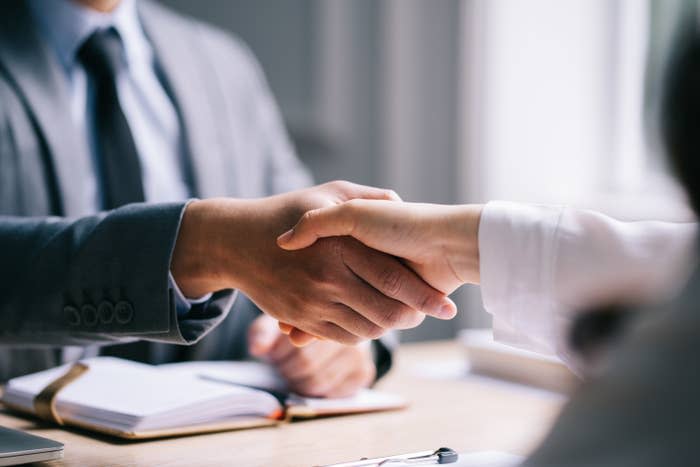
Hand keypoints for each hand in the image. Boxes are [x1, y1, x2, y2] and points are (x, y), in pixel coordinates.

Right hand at [171, 181, 456, 344]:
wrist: (234, 241)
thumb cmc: (283, 210)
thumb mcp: (325, 191)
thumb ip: (365, 197)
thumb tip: (399, 201)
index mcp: (339, 245)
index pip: (392, 277)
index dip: (422, 294)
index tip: (444, 304)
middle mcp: (327, 277)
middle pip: (384, 311)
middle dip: (411, 317)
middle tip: (424, 314)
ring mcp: (312, 301)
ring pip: (366, 328)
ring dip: (388, 328)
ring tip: (402, 318)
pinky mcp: (300, 318)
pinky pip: (342, 337)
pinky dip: (362, 335)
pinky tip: (372, 322)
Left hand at [248, 315, 374, 396]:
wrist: (330, 321)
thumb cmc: (299, 321)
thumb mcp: (277, 320)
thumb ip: (264, 331)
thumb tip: (258, 349)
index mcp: (328, 312)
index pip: (298, 347)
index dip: (280, 356)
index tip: (273, 355)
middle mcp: (348, 328)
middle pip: (308, 366)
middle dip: (287, 370)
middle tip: (280, 366)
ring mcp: (362, 350)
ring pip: (320, 382)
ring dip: (299, 383)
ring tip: (292, 372)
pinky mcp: (365, 371)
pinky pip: (335, 392)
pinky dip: (318, 391)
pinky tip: (310, 380)